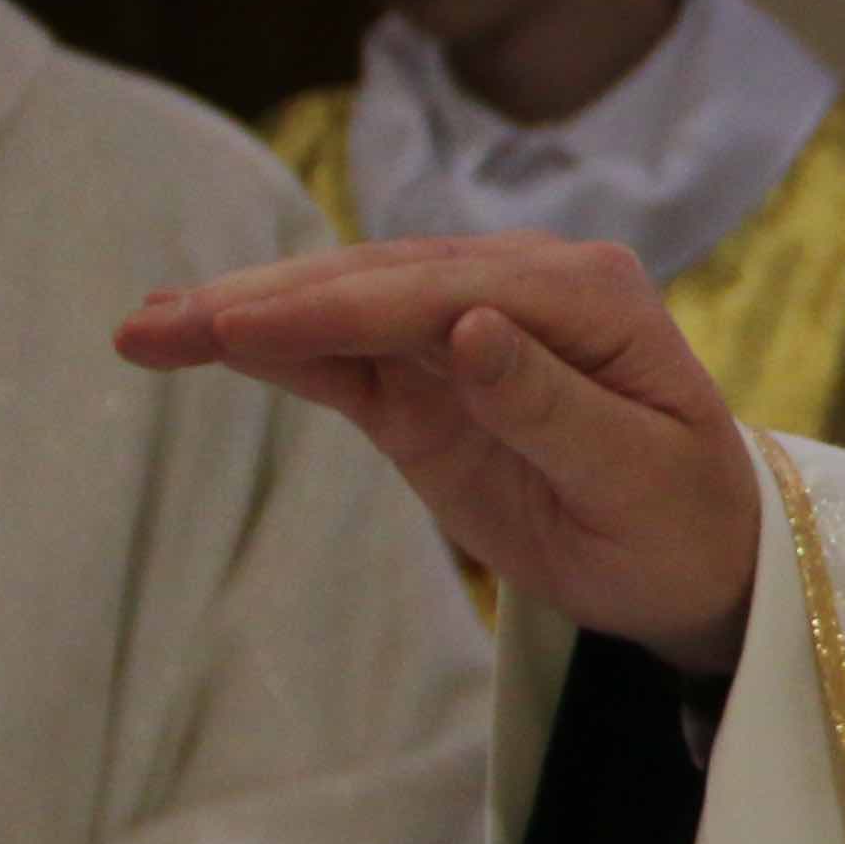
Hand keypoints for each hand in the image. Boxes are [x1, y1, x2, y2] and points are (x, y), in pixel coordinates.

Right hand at [120, 234, 759, 665]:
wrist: (701, 560)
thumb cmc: (685, 521)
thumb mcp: (637, 476)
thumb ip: (550, 404)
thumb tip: (470, 325)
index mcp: (585, 291)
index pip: (439, 289)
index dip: (336, 306)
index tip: (242, 323)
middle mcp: (522, 286)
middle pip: (375, 283)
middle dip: (263, 300)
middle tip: (154, 322)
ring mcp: (467, 328)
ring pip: (344, 310)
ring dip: (245, 315)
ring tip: (144, 328)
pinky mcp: (430, 382)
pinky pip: (342, 359)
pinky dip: (272, 348)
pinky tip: (196, 339)